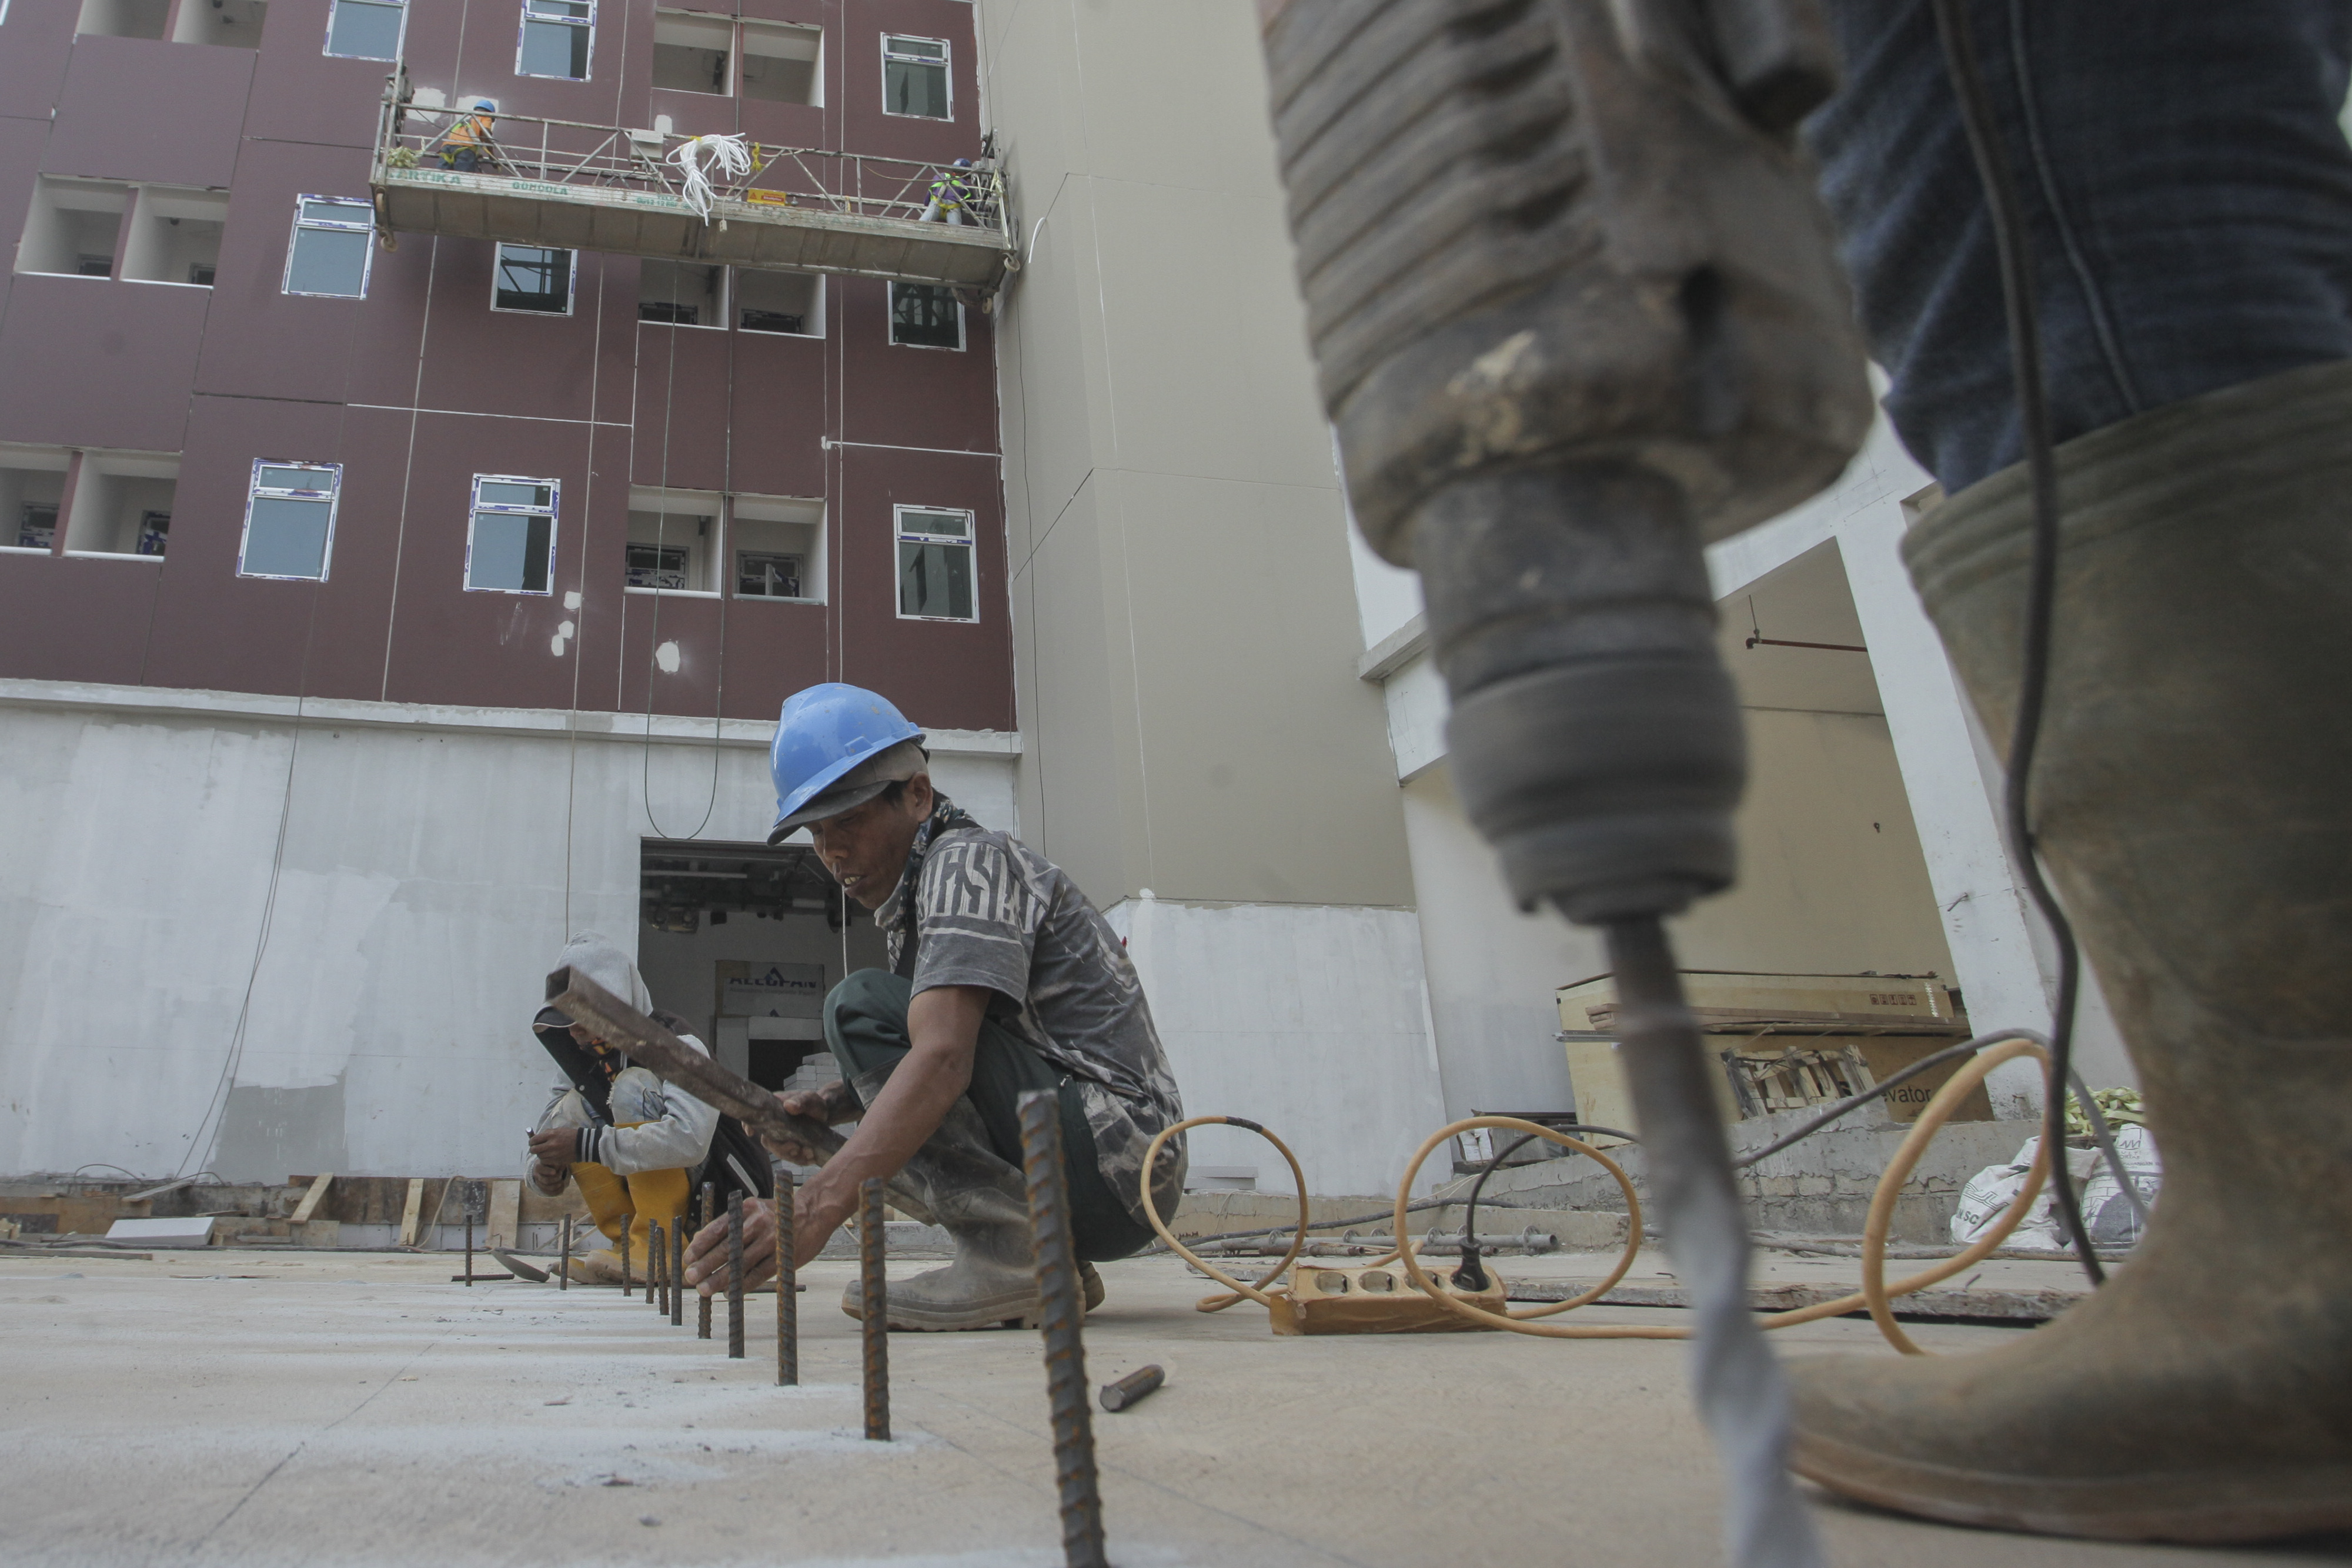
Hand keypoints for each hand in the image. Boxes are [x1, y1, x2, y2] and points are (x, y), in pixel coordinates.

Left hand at [527, 1129, 573, 1190]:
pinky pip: (545, 1161)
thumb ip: (546, 1134)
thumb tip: (535, 1138)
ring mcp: (554, 1153)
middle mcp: (551, 1144)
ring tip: (545, 1152)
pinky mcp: (557, 1160)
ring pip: (539, 1156)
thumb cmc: (570, 1135)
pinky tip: (549, 1156)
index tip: (532, 1143)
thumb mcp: (558, 1130)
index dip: (531, 1142)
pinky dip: (545, 1159)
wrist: (582, 1144)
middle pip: (534, 1149)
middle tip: (535, 1148)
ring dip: (540, 1154)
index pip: (534, 1140)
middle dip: (533, 1149)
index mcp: (550, 1135)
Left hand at [682, 1187, 844, 1294]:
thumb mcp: (753, 1210)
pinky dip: (743, 1284)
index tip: (687, 1258)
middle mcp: (758, 1223)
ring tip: (704, 1289)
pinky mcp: (783, 1256)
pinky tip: (730, 1293)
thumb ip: (729, 1224)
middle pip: (727, 1247)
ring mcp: (771, 1240)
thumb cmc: (778, 1214)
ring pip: (741, 1263)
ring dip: (720, 1278)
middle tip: (691, 1277)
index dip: (700, 1245)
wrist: (815, 1211)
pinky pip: (759, 1274)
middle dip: (706, 1264)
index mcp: (747, 1209)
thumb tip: (699, 1240)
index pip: (718, 1228)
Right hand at [757, 1083, 855, 1165]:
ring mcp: (781, 1136)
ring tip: (809, 1152)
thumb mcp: (811, 1099)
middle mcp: (774, 1124)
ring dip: (793, 1156)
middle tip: (797, 1148)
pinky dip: (800, 1160)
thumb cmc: (815, 1103)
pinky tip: (811, 1157)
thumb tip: (788, 1106)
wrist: (826, 1114)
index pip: (756, 1116)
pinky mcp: (790, 1146)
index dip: (748, 1124)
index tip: (750, 1133)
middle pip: (768, 1141)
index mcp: (774, 1109)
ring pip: (779, 1151)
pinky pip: (790, 1157)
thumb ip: (801, 1101)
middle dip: (781, 1148)